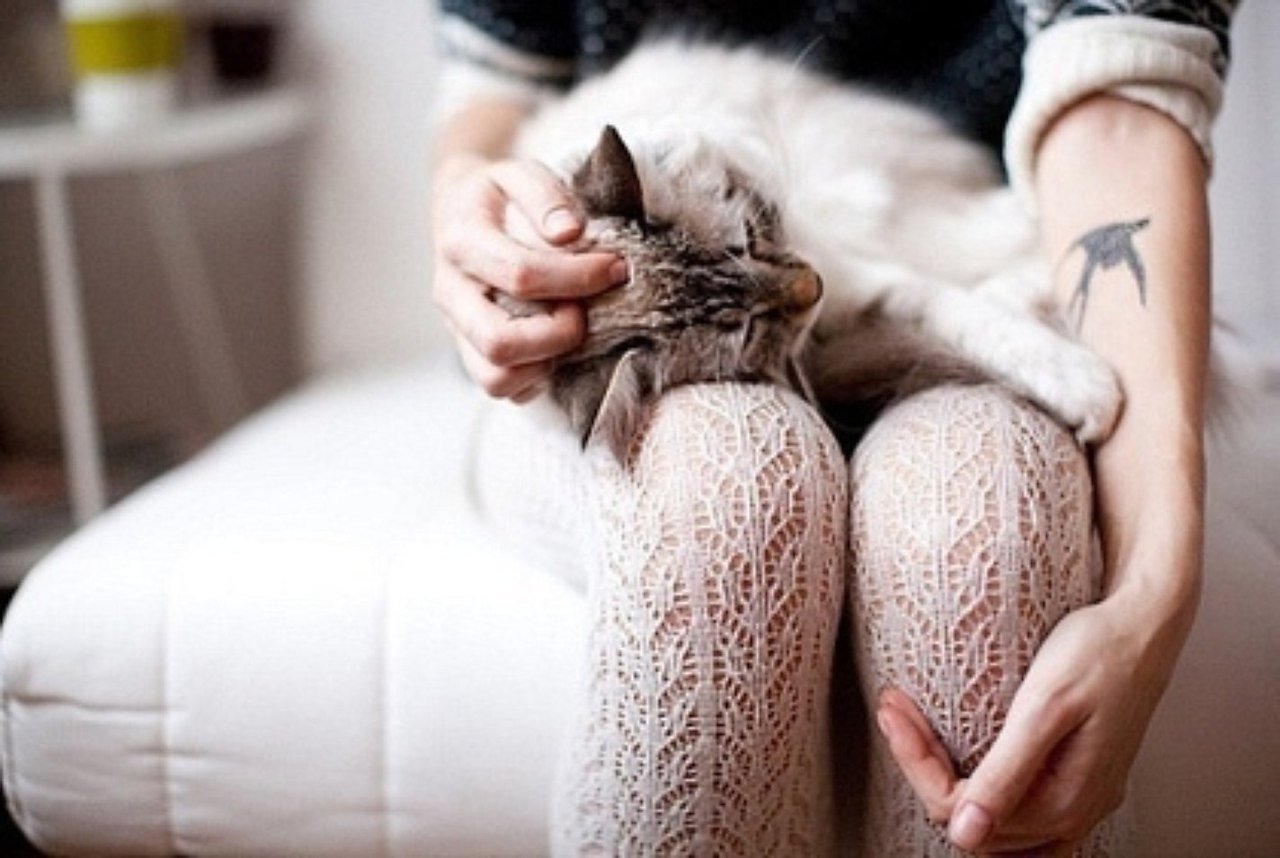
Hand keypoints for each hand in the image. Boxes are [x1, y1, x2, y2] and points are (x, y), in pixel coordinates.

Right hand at [431, 154, 627, 400]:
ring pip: (495, 378)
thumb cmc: (497, 197)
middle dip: (559, 335)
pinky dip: (535, 380)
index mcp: (461, 242)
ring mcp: (457, 329)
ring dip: (545, 365)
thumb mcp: (518, 174)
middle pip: (500, 341)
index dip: (578, 277)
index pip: (521, 275)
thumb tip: (570, 233)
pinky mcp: (469, 352)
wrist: (458, 212)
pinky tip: (556, 348)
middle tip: (586, 312)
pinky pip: (502, 389)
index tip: (615, 268)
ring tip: (569, 331)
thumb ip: (546, 196)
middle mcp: (450, 293)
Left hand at [875, 589, 1184, 854]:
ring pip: (996, 830)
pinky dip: (983, 800)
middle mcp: (1074, 813)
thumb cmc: (1099, 651)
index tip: (895, 712)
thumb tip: (965, 832)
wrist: (1145, 624)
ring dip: (946, 786)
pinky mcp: (1080, 781)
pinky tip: (961, 771)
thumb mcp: (1046, 705)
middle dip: (923, 768)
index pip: (961, 812)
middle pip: (972, 823)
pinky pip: (1023, 817)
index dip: (917, 766)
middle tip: (896, 710)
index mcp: (1064, 800)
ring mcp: (1080, 801)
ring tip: (914, 731)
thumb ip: (1007, 772)